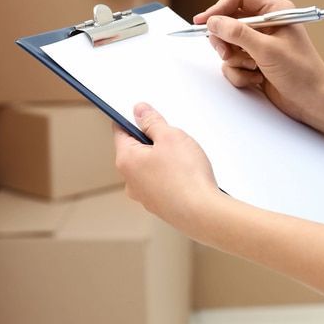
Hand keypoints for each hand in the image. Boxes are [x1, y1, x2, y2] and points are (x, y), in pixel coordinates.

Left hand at [113, 103, 224, 236]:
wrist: (203, 213)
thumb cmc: (186, 176)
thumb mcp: (170, 136)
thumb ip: (152, 121)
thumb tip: (139, 111)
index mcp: (126, 161)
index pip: (121, 131)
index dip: (132, 118)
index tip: (144, 112)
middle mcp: (130, 181)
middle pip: (137, 150)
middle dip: (154, 140)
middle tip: (174, 137)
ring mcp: (145, 196)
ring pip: (151, 167)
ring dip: (164, 159)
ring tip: (185, 158)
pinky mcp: (160, 206)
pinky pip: (162, 182)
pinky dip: (172, 176)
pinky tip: (188, 175)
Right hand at [196, 0, 323, 126]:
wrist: (313, 100)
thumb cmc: (301, 71)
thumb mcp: (267, 49)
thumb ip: (237, 33)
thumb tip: (213, 22)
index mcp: (274, 11)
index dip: (219, 8)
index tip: (204, 22)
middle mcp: (265, 25)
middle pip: (228, 22)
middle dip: (225, 40)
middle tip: (226, 52)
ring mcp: (258, 44)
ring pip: (228, 45)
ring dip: (235, 60)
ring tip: (252, 68)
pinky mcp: (254, 62)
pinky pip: (232, 64)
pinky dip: (240, 74)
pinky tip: (256, 79)